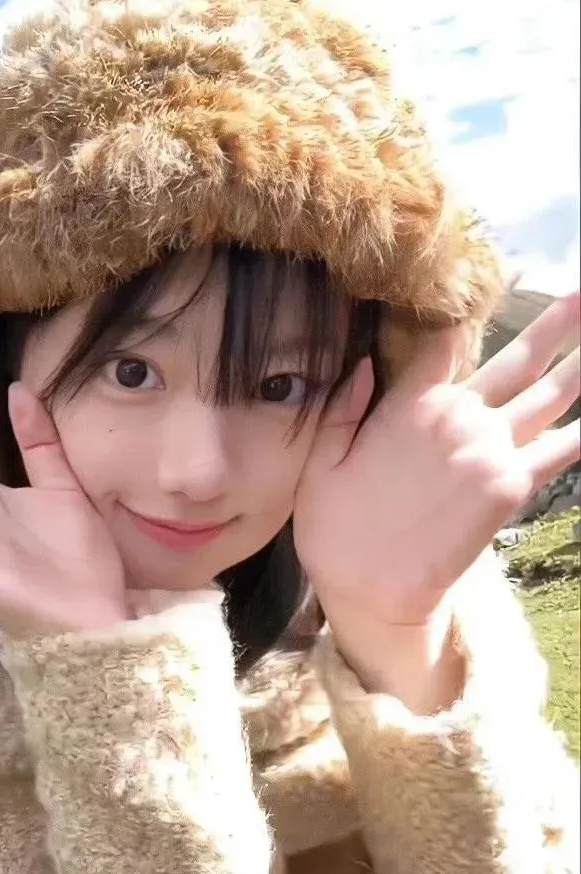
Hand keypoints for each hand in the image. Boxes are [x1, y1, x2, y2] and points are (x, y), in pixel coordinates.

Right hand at [295, 291, 579, 631]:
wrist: (374, 588)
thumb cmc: (336, 527)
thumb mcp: (320, 462)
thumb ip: (342, 408)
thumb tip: (364, 364)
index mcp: (409, 406)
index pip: (445, 345)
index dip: (465, 317)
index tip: (494, 285)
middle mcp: (458, 416)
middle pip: (517, 361)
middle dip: (554, 326)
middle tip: (580, 296)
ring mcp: (491, 449)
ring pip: (550, 396)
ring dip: (580, 366)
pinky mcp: (512, 485)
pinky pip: (561, 448)